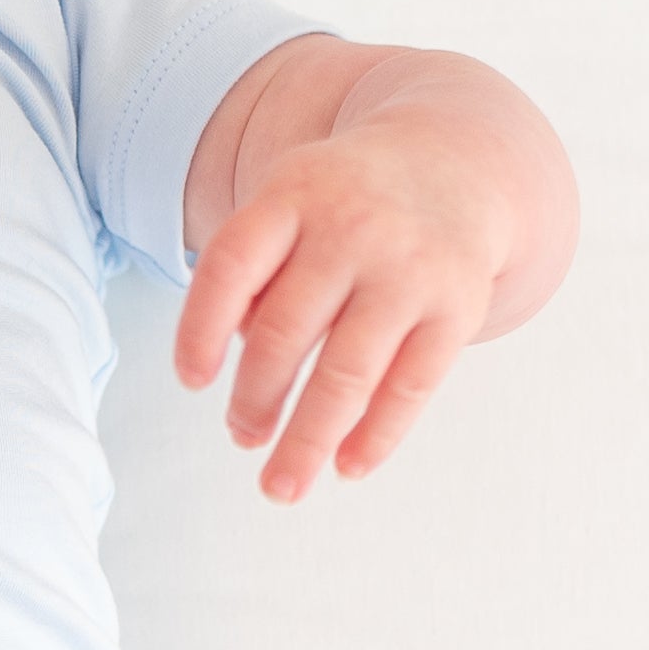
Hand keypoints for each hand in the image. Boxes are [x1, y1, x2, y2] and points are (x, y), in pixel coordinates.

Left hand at [173, 119, 520, 502]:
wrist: (455, 164)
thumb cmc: (345, 204)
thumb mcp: (291, 205)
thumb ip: (258, 276)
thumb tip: (250, 375)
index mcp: (295, 195)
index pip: (231, 265)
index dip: (200, 328)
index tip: (191, 382)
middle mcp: (352, 228)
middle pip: (285, 333)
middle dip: (254, 401)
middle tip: (241, 436)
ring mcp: (409, 269)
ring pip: (347, 373)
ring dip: (306, 440)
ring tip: (280, 484)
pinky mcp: (457, 306)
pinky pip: (410, 386)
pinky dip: (376, 436)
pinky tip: (347, 467)